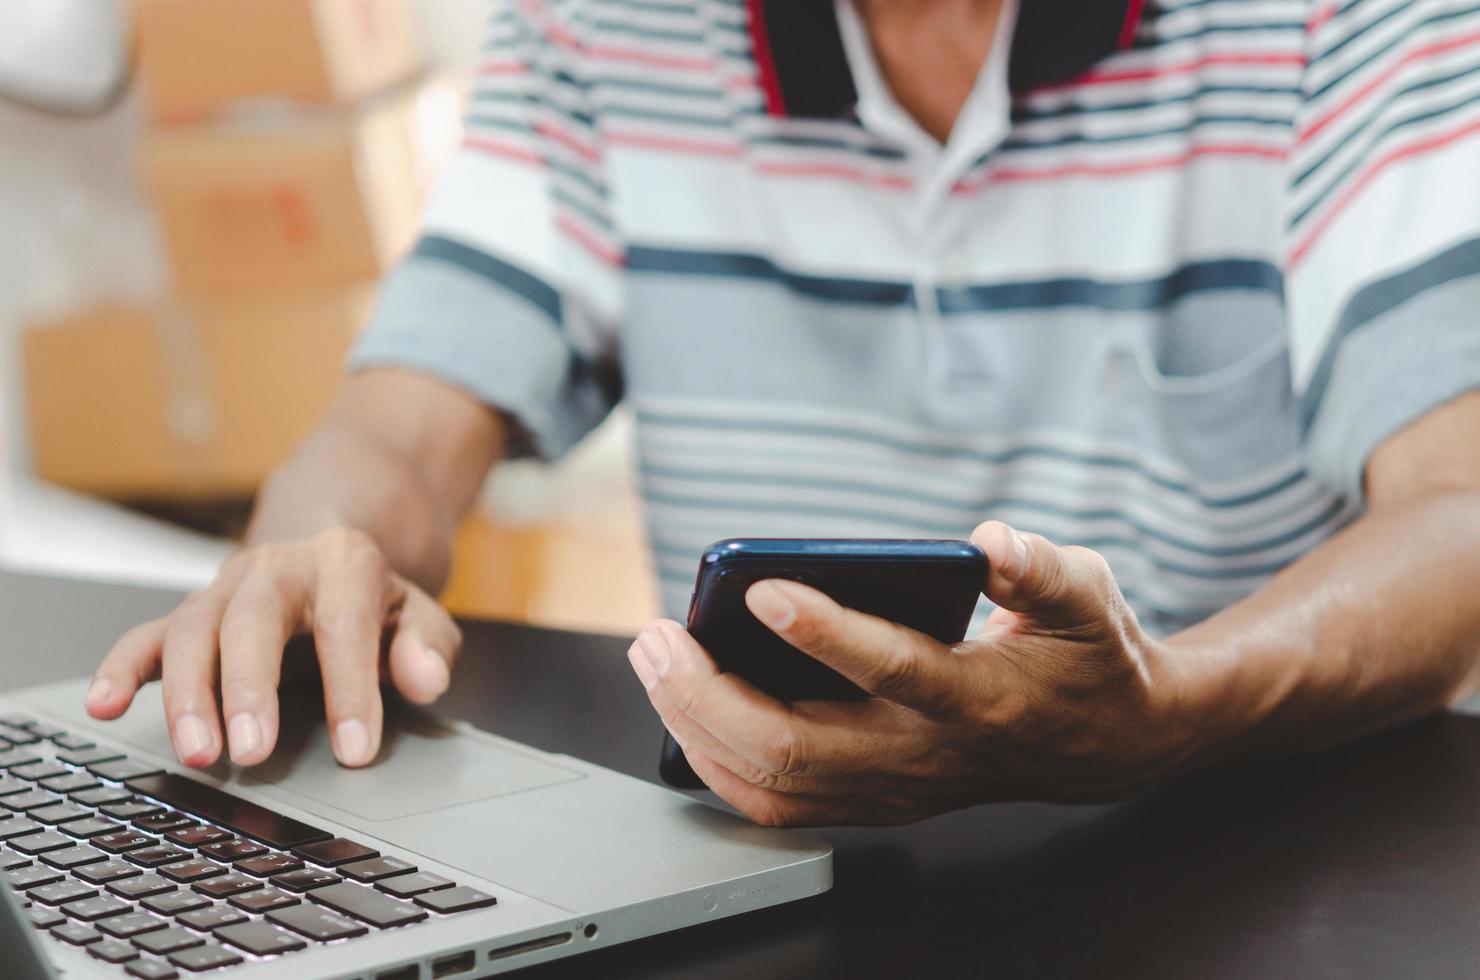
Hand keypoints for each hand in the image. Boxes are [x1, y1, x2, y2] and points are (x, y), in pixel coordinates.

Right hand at [86, 528, 461, 768]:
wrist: (324, 542)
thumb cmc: (371, 595)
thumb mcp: (419, 611)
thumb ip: (428, 644)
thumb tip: (425, 679)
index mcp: (343, 563)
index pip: (346, 627)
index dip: (351, 690)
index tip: (354, 751)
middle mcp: (276, 568)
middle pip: (253, 621)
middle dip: (249, 688)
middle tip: (253, 753)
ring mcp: (225, 589)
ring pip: (193, 629)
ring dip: (188, 694)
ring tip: (197, 754)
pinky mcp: (189, 613)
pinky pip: (146, 635)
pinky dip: (120, 668)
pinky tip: (104, 705)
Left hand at [628, 522, 1196, 825]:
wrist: (1112, 745)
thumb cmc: (1089, 657)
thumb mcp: (1089, 597)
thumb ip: (1043, 567)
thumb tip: (990, 539)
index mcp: (984, 698)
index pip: (896, 670)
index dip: (826, 633)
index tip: (763, 587)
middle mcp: (930, 755)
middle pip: (801, 746)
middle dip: (710, 693)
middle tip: (657, 635)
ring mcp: (897, 788)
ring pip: (776, 782)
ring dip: (697, 726)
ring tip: (655, 660)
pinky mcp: (875, 800)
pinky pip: (778, 802)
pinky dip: (716, 762)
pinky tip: (681, 711)